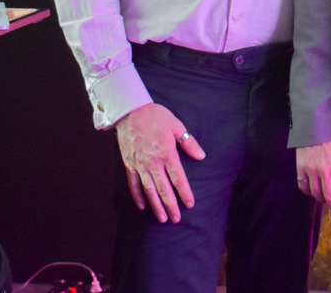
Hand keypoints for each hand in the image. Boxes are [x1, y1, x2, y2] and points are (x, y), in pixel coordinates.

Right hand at [115, 103, 205, 223]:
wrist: (130, 112)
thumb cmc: (156, 117)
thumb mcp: (177, 126)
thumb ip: (189, 143)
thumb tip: (201, 156)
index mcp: (167, 154)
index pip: (178, 178)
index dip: (184, 192)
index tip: (190, 204)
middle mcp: (153, 163)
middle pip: (163, 189)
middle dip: (170, 205)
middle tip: (176, 219)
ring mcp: (139, 165)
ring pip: (149, 190)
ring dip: (156, 205)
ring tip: (162, 218)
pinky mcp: (129, 164)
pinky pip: (133, 184)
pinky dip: (138, 196)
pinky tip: (143, 206)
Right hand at [296, 135, 330, 215]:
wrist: (315, 119)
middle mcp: (325, 171)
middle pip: (329, 196)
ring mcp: (311, 170)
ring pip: (315, 193)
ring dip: (321, 199)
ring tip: (325, 201)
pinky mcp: (301, 166)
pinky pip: (302, 184)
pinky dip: (307, 191)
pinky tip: (311, 192)